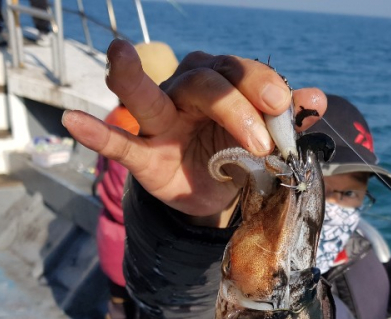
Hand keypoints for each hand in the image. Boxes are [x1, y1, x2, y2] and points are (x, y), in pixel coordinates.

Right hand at [62, 42, 326, 225]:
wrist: (213, 193)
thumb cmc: (237, 152)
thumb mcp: (266, 138)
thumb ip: (286, 119)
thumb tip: (317, 100)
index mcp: (222, 83)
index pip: (239, 73)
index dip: (262, 87)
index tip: (285, 108)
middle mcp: (186, 92)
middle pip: (205, 83)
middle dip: (234, 106)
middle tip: (260, 141)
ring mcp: (159, 122)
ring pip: (147, 96)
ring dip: (132, 78)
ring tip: (118, 54)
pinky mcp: (142, 154)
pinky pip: (117, 142)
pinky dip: (96, 133)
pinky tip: (73, 120)